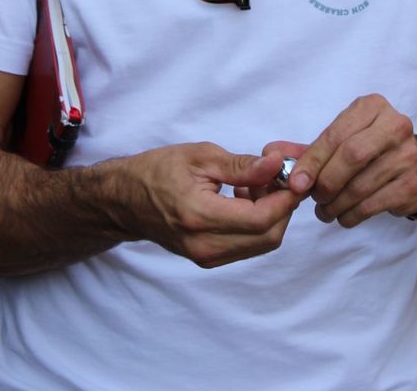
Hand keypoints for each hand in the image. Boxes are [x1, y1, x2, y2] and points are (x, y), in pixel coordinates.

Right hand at [118, 143, 300, 267]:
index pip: (262, 219)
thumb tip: (278, 165)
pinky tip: (243, 199)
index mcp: (200, 216)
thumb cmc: (156, 171)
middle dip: (283, 206)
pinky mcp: (207, 260)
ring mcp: (205, 257)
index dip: (286, 198)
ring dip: (271, 214)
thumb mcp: (200, 157)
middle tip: (277, 176)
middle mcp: (204, 245)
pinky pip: (247, 246)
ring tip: (256, 185)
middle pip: (269, 236)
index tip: (293, 175)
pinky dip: (257, 224)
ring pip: (262, 244)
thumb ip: (242, 165)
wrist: (123, 200)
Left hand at [285, 94, 416, 227]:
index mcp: (372, 107)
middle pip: (351, 156)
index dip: (311, 161)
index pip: (335, 135)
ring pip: (361, 184)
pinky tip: (343, 216)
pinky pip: (372, 204)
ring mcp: (407, 155)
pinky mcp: (412, 184)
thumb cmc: (370, 152)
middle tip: (313, 198)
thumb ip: (306, 149)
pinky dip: (351, 215)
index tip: (294, 183)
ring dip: (335, 204)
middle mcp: (395, 125)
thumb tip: (269, 153)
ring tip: (324, 211)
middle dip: (325, 182)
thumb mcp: (340, 142)